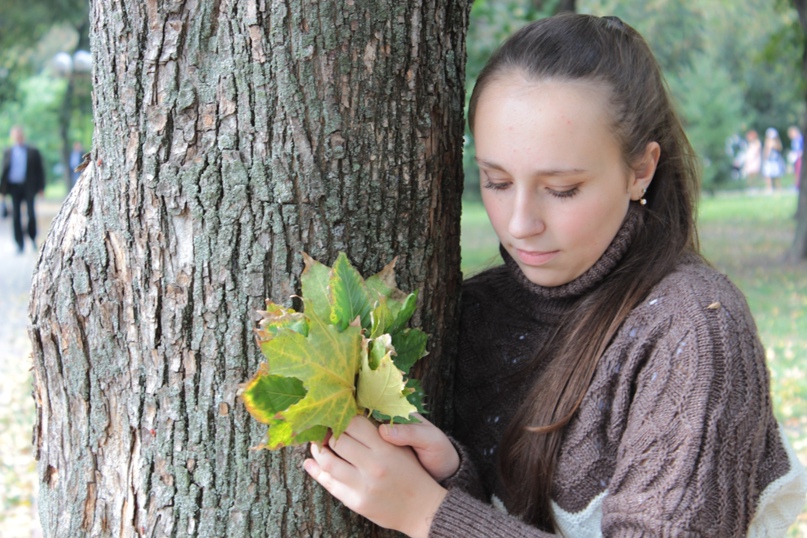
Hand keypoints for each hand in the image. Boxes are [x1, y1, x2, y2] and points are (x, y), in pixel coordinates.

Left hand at [304, 415, 446, 537]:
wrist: (422, 507)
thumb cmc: (412, 472)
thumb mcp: (402, 447)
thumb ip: (381, 430)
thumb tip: (353, 412)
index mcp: (386, 447)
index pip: (354, 423)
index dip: (342, 416)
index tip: (335, 413)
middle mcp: (373, 465)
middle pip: (338, 439)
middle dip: (327, 431)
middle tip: (322, 427)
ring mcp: (363, 485)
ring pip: (328, 461)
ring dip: (317, 450)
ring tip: (316, 444)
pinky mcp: (355, 501)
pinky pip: (329, 483)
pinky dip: (315, 470)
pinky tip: (310, 462)